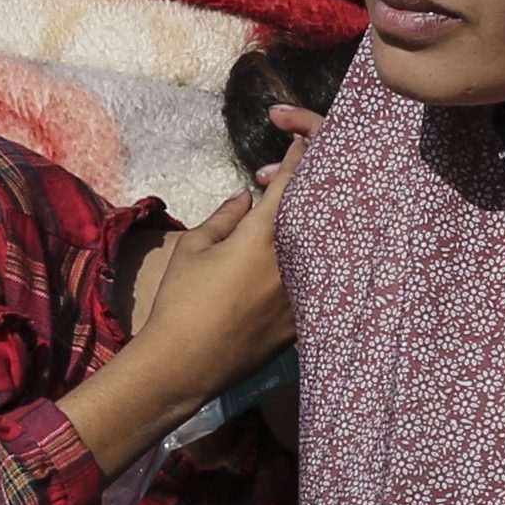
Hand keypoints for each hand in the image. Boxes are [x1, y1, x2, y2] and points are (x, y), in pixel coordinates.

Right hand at [128, 151, 304, 403]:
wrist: (185, 365)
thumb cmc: (180, 302)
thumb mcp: (193, 249)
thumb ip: (225, 216)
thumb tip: (247, 197)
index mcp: (264, 236)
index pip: (295, 180)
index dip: (302, 152)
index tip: (302, 138)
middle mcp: (294, 261)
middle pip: (320, 210)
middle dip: (305, 186)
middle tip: (274, 183)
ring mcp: (305, 293)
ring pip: (324, 246)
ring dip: (309, 225)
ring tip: (282, 221)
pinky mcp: (305, 320)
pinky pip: (319, 280)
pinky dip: (311, 261)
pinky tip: (292, 260)